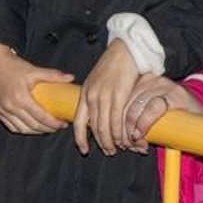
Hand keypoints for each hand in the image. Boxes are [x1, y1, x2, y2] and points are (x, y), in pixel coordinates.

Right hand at [0, 43, 71, 134]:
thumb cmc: (13, 65)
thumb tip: (71, 78)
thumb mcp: (34, 69)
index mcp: (21, 97)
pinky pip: (11, 126)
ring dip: (36, 132)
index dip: (54, 123)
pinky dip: (22, 130)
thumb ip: (53, 75)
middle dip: (48, 129)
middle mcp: (10, 106)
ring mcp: (2, 110)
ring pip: (22, 129)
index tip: (62, 123)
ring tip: (46, 128)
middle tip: (57, 127)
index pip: (41, 117)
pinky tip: (31, 127)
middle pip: (33, 126)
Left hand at [73, 39, 140, 155]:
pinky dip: (120, 132)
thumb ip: (94, 97)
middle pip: (93, 127)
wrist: (124, 50)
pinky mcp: (118, 95)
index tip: (84, 150)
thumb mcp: (96, 82)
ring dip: (111, 141)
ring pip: (105, 126)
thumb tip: (96, 115)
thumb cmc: (112, 66)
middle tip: (109, 152)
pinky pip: (117, 120)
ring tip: (117, 148)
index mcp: (85, 93)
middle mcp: (92, 96)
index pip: (78, 122)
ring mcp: (104, 95)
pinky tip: (124, 138)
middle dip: (101, 143)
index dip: (80, 138)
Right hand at [124, 74, 202, 152]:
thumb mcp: (189, 127)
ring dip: (122, 123)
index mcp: (176, 94)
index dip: (143, 124)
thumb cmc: (189, 118)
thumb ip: (179, 138)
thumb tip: (169, 161)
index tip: (138, 138)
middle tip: (131, 144)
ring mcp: (150, 80)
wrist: (188, 100)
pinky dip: (120, 114)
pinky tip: (122, 128)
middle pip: (137, 105)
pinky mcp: (140, 81)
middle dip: (130, 127)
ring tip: (127, 139)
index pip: (154, 107)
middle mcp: (162, 84)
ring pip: (127, 101)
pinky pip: (125, 97)